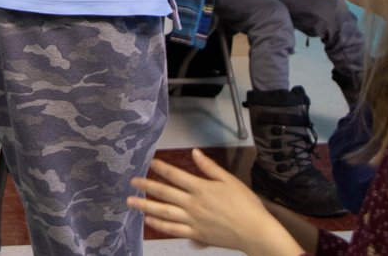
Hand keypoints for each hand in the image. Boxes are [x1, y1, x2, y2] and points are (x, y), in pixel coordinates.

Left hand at [128, 149, 304, 255]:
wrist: (256, 232)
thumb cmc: (246, 205)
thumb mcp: (230, 181)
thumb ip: (210, 168)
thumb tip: (194, 152)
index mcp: (201, 188)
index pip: (175, 175)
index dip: (161, 168)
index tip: (149, 162)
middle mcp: (192, 204)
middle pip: (164, 193)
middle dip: (146, 186)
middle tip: (132, 182)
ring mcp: (192, 220)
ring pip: (163, 212)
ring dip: (145, 206)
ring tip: (131, 202)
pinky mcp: (196, 234)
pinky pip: (173, 230)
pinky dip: (159, 225)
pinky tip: (149, 221)